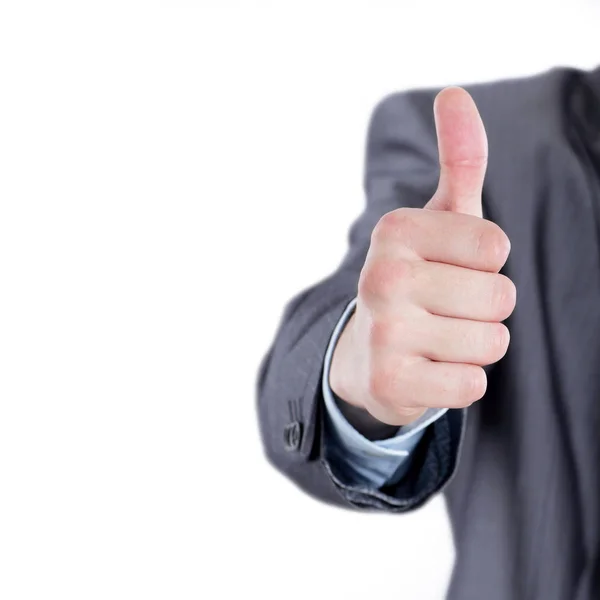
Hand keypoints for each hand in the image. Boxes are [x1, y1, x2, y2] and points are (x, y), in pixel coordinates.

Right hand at [329, 87, 515, 426]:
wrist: (365, 356)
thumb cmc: (415, 282)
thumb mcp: (436, 222)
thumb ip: (459, 160)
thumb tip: (454, 94)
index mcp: (395, 231)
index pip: (497, 246)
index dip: (484, 263)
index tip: (448, 270)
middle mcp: (382, 277)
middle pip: (501, 296)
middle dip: (483, 309)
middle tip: (442, 312)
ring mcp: (384, 332)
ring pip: (492, 343)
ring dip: (474, 347)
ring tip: (435, 341)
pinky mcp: (391, 383)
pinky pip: (473, 386)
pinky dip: (460, 383)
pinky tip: (427, 372)